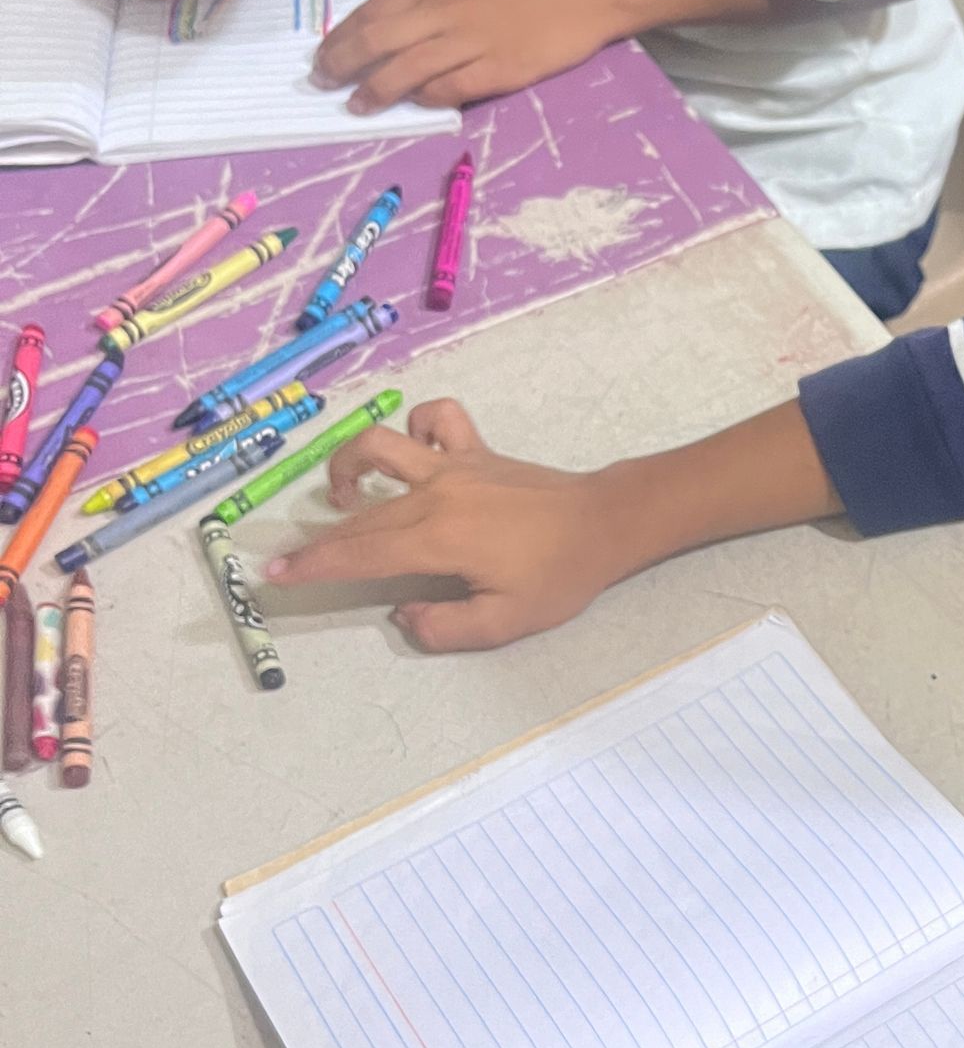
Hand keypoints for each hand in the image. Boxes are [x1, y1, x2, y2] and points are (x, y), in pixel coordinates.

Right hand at [263, 399, 638, 651]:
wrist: (604, 523)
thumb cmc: (559, 576)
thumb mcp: (504, 623)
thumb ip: (444, 628)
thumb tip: (402, 615)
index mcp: (438, 539)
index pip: (359, 556)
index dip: (314, 567)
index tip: (275, 574)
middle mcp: (437, 493)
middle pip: (362, 514)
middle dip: (320, 538)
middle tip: (289, 558)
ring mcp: (455, 464)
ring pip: (382, 447)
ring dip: (350, 465)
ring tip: (342, 497)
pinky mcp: (475, 450)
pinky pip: (435, 420)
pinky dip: (416, 428)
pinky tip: (413, 454)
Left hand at [313, 0, 636, 112]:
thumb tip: (404, 25)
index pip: (373, 10)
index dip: (342, 34)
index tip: (324, 51)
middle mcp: (443, 11)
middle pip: (377, 41)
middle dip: (342, 64)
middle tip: (323, 82)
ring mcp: (470, 42)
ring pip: (405, 70)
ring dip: (375, 91)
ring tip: (356, 106)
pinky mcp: (498, 70)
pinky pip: (449, 89)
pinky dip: (426, 98)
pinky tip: (414, 104)